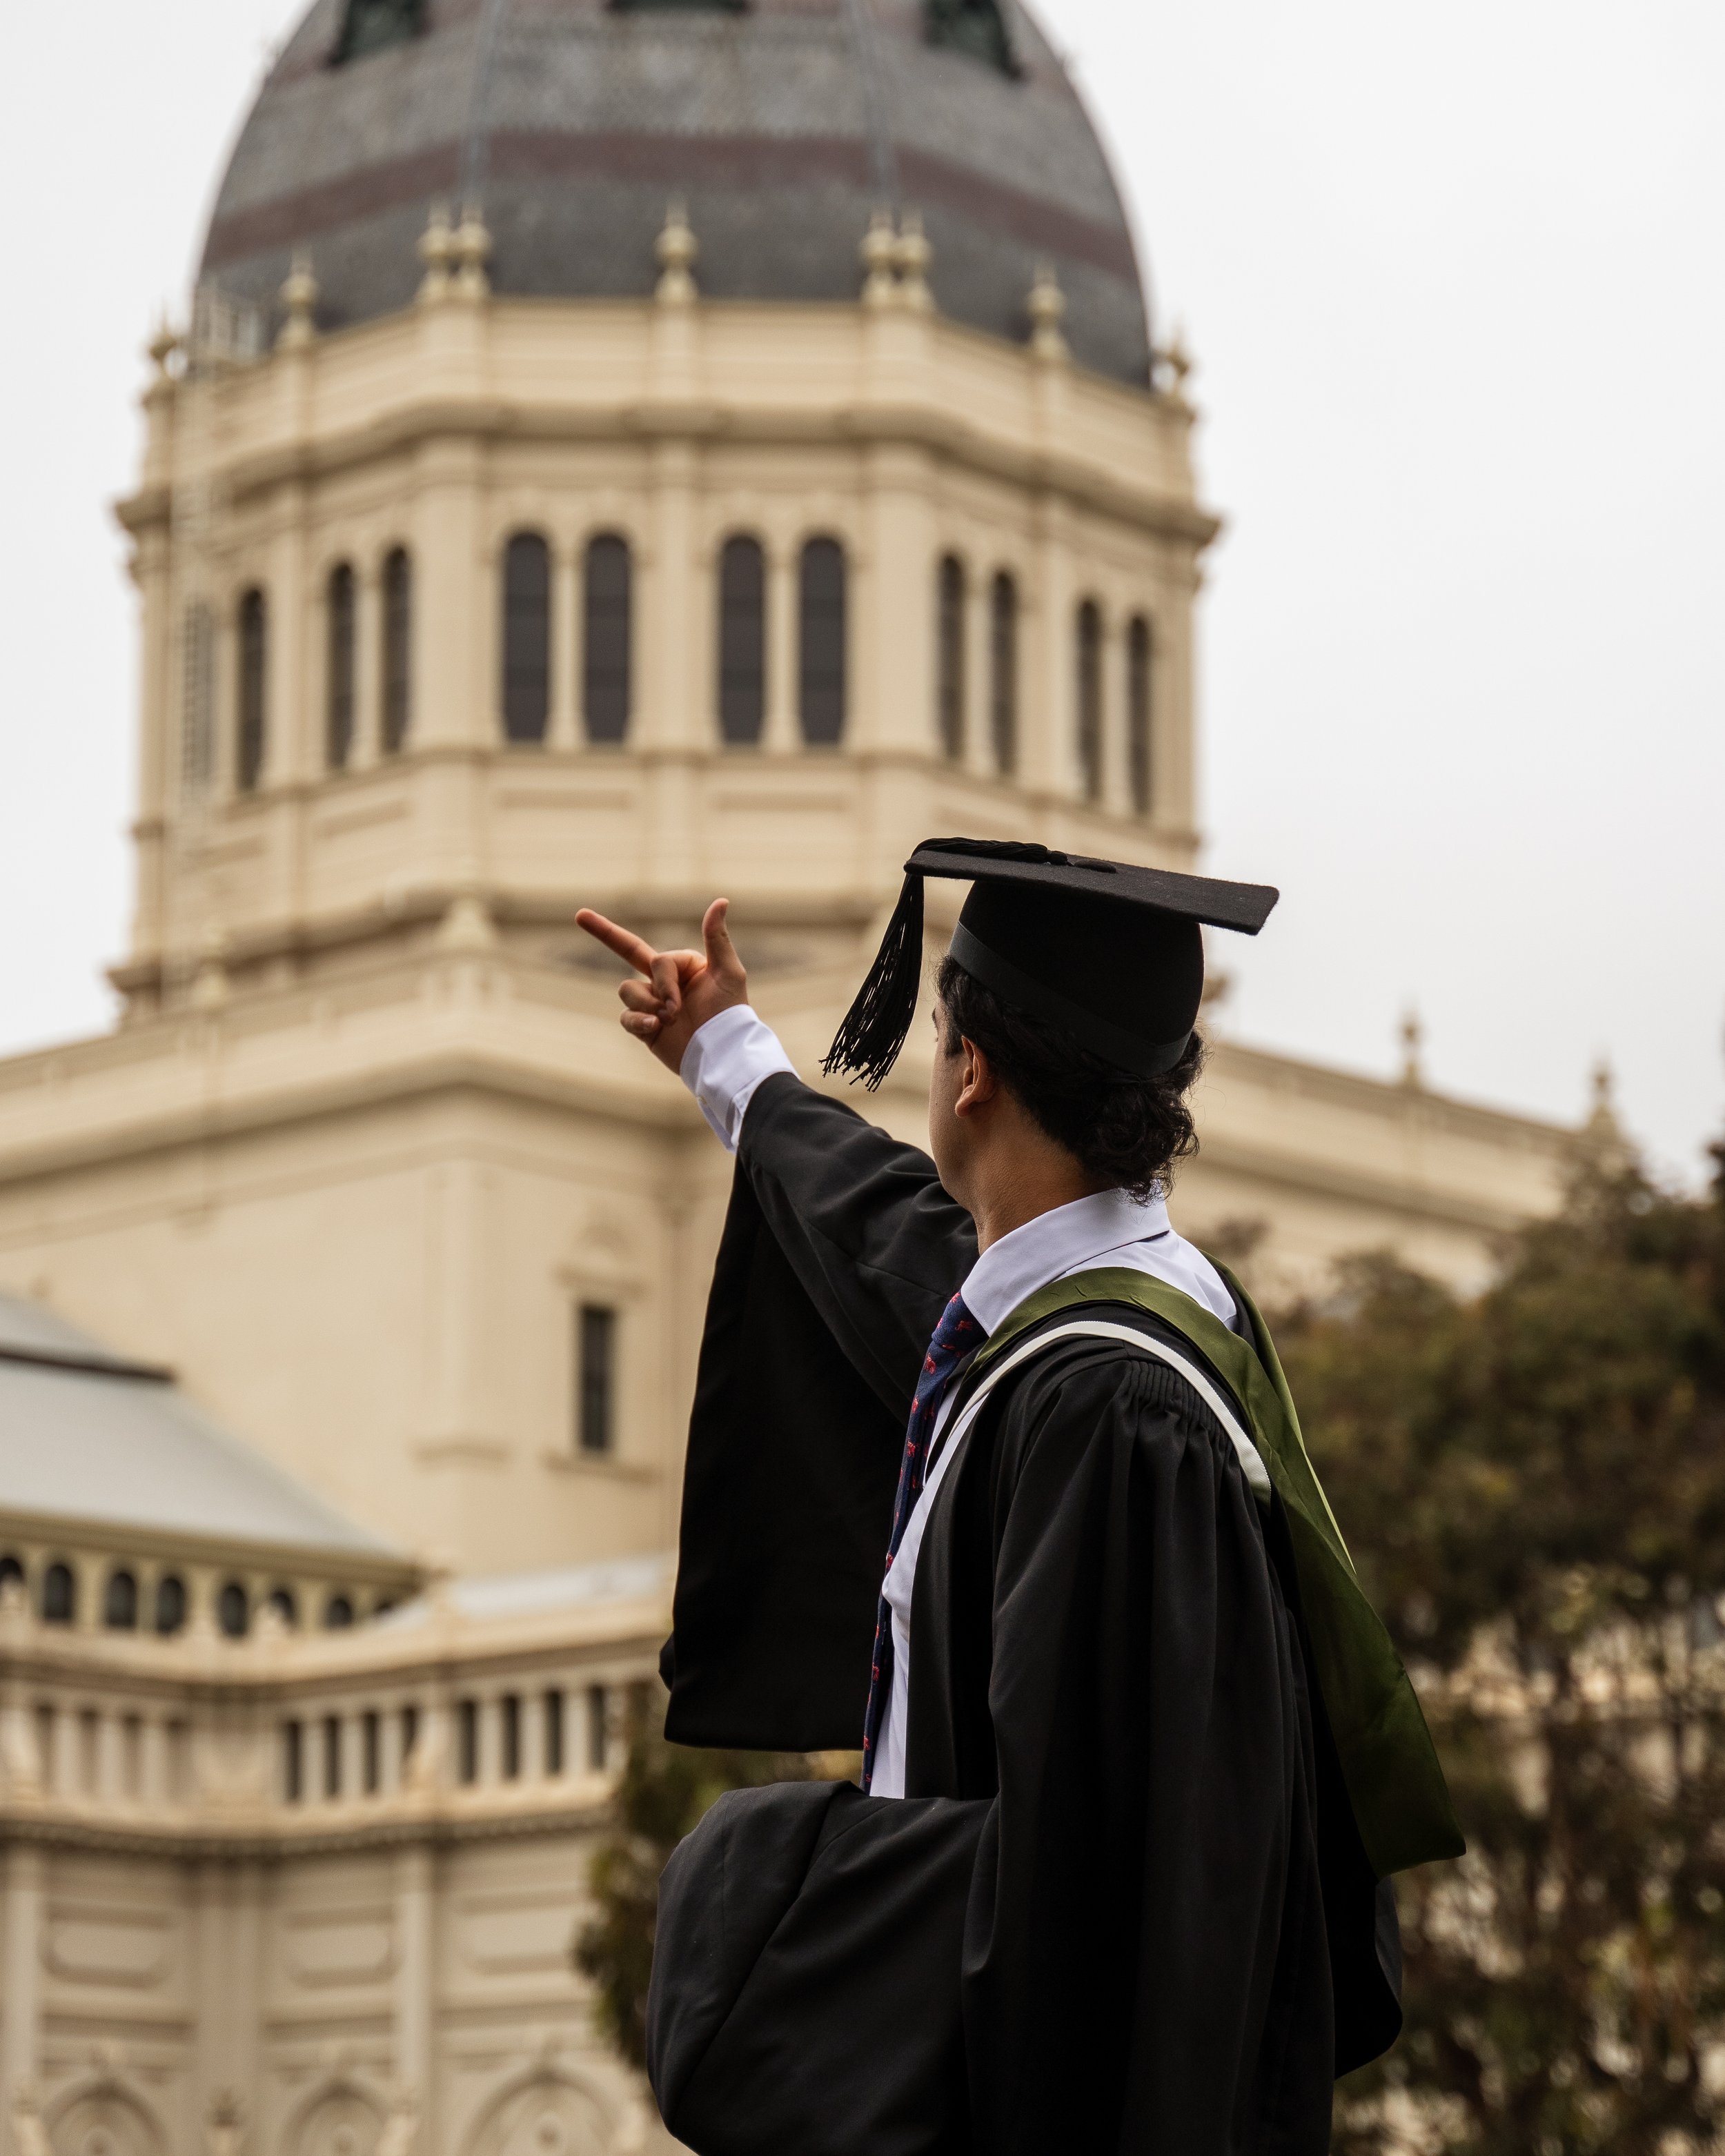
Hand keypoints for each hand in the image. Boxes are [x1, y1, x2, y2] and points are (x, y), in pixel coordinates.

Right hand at [575, 898, 748, 1074]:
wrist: (720, 1053)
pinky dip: (638, 1022)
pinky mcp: (646, 1026)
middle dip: (603, 931)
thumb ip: (717, 938)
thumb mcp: (727, 972)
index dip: (664, 981)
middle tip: (580, 914)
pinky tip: (654, 1029)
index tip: (677, 1004)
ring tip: (669, 1022)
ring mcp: (653, 1003)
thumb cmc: (729, 1012)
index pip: (657, 961)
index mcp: (683, 965)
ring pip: (627, 990)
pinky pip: (625, 1017)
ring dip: (646, 1006)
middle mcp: (665, 981)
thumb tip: (721, 900)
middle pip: (628, 950)